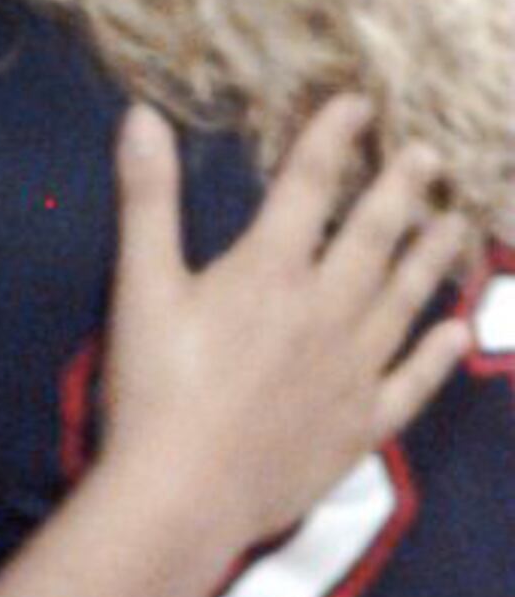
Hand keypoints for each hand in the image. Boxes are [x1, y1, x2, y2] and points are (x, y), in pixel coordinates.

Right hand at [99, 96, 472, 549]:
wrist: (184, 492)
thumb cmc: (153, 388)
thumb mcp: (139, 285)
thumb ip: (147, 200)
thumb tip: (143, 117)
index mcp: (269, 271)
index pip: (309, 188)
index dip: (335, 140)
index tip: (361, 104)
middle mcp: (326, 309)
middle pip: (373, 236)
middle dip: (402, 190)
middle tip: (431, 156)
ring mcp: (352, 367)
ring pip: (404, 298)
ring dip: (432, 257)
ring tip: (457, 224)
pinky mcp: (359, 422)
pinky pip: (411, 382)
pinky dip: (435, 354)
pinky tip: (454, 332)